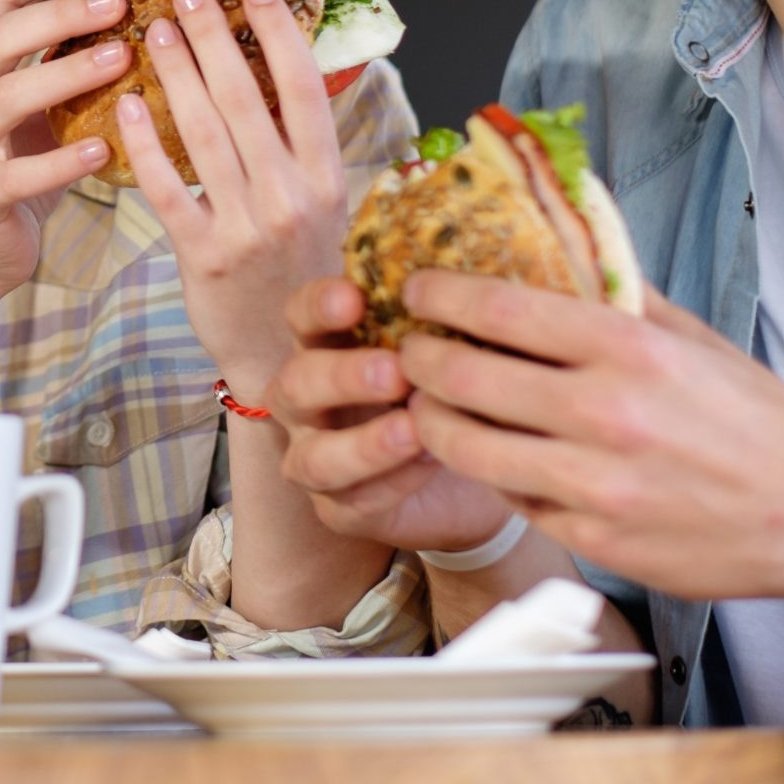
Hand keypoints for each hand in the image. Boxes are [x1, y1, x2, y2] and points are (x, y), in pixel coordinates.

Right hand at [0, 0, 132, 296]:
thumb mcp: (35, 111)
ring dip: (66, 73)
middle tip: (119, 2)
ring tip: (122, 60)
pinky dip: (61, 162)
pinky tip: (104, 150)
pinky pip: (16, 176)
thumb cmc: (13, 171)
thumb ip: (64, 66)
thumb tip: (137, 16)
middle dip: (60, 13)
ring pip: (6, 98)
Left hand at [113, 0, 344, 388]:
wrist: (286, 359)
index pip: (307, 91)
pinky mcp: (202, 254)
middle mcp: (292, 196)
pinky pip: (168, 188)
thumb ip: (306, 148)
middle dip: (214, 38)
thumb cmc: (302, 273)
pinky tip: (124, 105)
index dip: (281, 36)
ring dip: (177, 75)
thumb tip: (291, 70)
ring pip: (205, 134)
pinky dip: (144, 144)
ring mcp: (247, 226)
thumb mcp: (325, 208)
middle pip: (248, 99)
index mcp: (327, 177)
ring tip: (154, 30)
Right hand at [270, 277, 519, 552]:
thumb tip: (487, 274)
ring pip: (313, 457)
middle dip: (341, 376)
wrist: (480, 464)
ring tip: (414, 429)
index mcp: (328, 346)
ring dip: (362, 443)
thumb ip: (455, 315)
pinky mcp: (338, 509)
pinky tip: (431, 465)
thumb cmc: (461, 388)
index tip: (354, 297)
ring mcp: (316, 456)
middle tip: (395, 370)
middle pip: (295, 384)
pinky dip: (390, 483)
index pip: (301, 316)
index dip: (318, 305)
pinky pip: (350, 502)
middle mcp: (308, 401)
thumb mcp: (460, 346)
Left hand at [394, 271, 783, 602]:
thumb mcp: (694, 339)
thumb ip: (622, 296)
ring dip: (431, 419)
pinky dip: (489, 471)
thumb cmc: (757, 421)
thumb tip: (562, 244)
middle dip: (418, 358)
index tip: (417, 290)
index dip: (439, 295)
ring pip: (465, 445)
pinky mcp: (592, 536)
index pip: (499, 308)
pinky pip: (509, 496)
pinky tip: (491, 453)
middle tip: (410, 350)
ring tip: (429, 403)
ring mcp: (594, 483)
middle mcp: (604, 414)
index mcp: (628, 350)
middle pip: (462, 376)